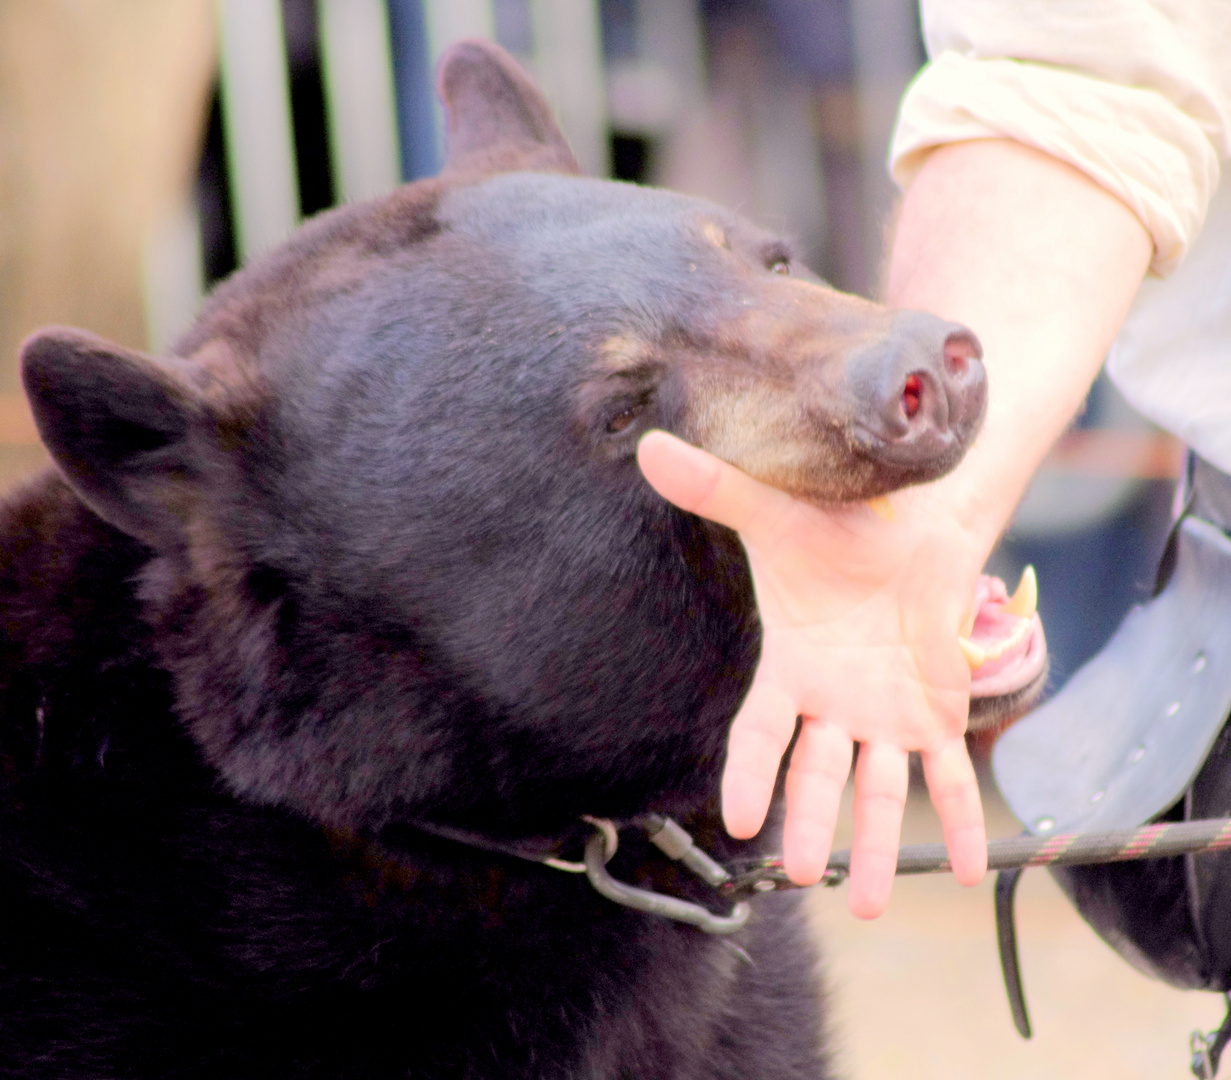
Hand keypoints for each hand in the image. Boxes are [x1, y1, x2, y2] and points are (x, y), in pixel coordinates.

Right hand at [637, 430, 987, 917]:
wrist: (913, 527)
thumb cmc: (837, 530)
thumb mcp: (777, 515)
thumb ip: (716, 490)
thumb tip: (649, 446)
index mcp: (794, 669)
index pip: (763, 732)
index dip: (750, 773)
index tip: (737, 820)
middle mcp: (835, 705)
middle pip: (819, 775)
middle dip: (811, 824)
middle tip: (803, 875)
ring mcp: (886, 717)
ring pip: (879, 790)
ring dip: (876, 846)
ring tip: (866, 902)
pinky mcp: (937, 716)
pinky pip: (948, 777)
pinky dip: (959, 819)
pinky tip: (967, 868)